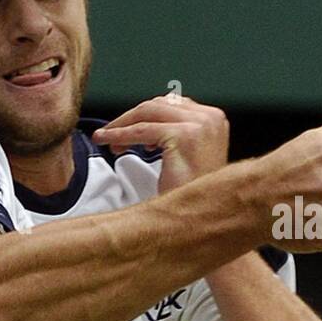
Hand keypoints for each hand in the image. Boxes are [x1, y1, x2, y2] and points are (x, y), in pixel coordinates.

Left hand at [91, 94, 228, 193]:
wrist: (198, 217)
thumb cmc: (192, 192)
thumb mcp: (189, 154)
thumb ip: (176, 133)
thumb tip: (147, 121)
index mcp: (214, 119)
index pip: (172, 103)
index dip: (145, 114)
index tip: (127, 126)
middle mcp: (211, 118)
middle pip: (159, 104)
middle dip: (131, 118)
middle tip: (111, 134)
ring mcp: (199, 125)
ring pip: (148, 113)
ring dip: (122, 125)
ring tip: (107, 139)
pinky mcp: (183, 136)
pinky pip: (141, 130)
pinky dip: (120, 135)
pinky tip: (109, 142)